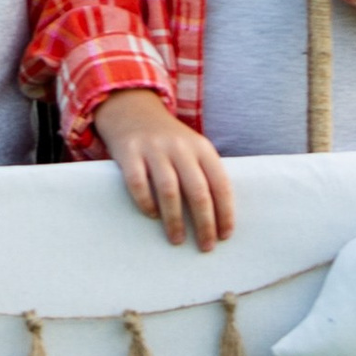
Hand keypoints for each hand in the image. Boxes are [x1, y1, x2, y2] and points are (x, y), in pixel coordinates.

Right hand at [94, 90, 236, 250]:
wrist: (132, 109)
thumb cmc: (168, 141)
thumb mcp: (192, 149)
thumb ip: (203, 174)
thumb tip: (217, 219)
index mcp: (202, 147)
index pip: (220, 183)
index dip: (225, 212)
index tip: (225, 236)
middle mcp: (180, 147)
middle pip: (198, 190)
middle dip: (204, 223)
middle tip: (205, 246)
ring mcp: (154, 148)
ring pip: (169, 190)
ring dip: (175, 219)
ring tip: (177, 239)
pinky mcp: (129, 152)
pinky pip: (138, 183)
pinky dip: (146, 203)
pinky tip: (152, 216)